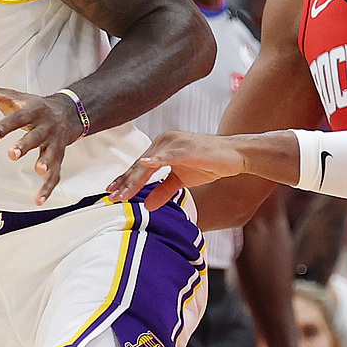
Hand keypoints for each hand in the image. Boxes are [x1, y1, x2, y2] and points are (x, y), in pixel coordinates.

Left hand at [0, 73, 81, 204]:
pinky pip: (56, 173)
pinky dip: (49, 187)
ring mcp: (54, 142)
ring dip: (45, 162)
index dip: (5, 126)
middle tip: (12, 154)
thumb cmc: (33, 106)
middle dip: (25, 144)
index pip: (18, 117)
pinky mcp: (58, 156)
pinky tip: (39, 199)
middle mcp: (45, 126)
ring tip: (38, 171)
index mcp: (32, 110)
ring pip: (50, 153)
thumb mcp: (13, 97)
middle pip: (36, 136)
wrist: (69, 111)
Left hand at [108, 131, 249, 206]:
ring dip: (135, 178)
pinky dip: (157, 159)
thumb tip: (148, 205)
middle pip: (140, 165)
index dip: (125, 180)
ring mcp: (176, 143)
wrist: (235, 155)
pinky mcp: (188, 148)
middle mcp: (165, 141)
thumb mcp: (181, 180)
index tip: (111, 193)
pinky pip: (169, 155)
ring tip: (123, 192)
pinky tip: (146, 164)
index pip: (139, 166)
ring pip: (150, 162)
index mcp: (162, 146)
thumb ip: (163, 191)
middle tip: (112, 197)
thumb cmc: (209, 162)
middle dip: (125, 183)